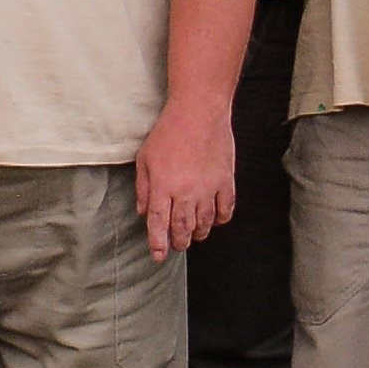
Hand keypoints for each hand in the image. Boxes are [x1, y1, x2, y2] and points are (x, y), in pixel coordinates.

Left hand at [134, 93, 236, 256]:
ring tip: (194, 235)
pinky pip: (225, 210)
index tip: (159, 256)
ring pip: (204, 223)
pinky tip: (214, 220)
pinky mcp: (225, 181)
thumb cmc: (168, 131)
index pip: (159, 224)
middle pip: (182, 228)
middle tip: (178, 244)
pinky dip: (220, 220)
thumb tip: (144, 211)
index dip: (158, 243)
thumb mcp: (145, 158)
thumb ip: (143, 187)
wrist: (199, 111)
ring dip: (198, 233)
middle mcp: (185, 192)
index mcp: (163, 186)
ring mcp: (208, 188)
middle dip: (179, 241)